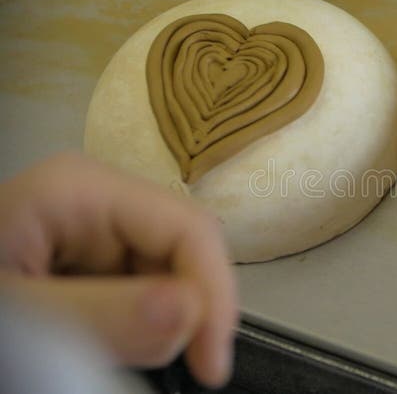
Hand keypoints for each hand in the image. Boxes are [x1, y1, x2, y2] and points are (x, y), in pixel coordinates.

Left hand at [0, 153, 236, 387]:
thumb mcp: (16, 320)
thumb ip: (99, 316)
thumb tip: (189, 312)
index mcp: (81, 191)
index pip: (190, 228)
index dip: (214, 294)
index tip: (211, 366)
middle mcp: (98, 202)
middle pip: (185, 253)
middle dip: (184, 314)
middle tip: (151, 367)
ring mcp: (97, 230)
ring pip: (172, 278)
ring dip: (161, 327)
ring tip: (107, 355)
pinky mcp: (93, 260)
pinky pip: (145, 293)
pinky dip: (140, 329)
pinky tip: (105, 346)